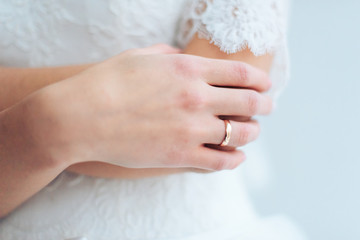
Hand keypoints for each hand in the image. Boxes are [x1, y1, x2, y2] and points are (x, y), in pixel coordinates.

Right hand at [31, 44, 271, 170]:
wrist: (80, 116)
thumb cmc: (106, 82)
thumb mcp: (140, 56)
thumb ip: (169, 54)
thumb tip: (183, 55)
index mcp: (188, 69)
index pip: (241, 73)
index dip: (259, 80)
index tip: (264, 86)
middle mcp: (196, 97)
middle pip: (249, 102)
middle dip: (264, 105)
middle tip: (267, 108)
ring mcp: (191, 128)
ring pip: (241, 133)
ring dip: (252, 133)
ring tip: (252, 132)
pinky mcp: (180, 155)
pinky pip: (222, 161)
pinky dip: (235, 160)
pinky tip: (237, 157)